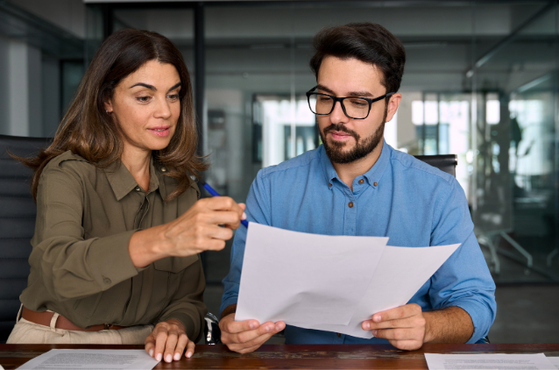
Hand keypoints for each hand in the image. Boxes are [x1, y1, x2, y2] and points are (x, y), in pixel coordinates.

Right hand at [130, 197, 245, 266]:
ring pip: (229, 233)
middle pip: (233, 217)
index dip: (237, 209)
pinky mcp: (200, 243)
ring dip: (225, 236)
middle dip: (236, 223)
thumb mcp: (201, 210)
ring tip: (216, 235)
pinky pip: (221, 245)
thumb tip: (242, 207)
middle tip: (230, 226)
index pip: (229, 202)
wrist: (167, 237)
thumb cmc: (186, 224)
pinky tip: (210, 241)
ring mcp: (201, 229)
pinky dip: (218, 245)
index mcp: (203, 204)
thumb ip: (221, 207)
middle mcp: (203, 215)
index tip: (238, 215)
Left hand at [145, 319, 194, 362]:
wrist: (171, 326)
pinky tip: (188, 355)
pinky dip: (190, 349)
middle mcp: (173, 328)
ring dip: (179, 349)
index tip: (158, 357)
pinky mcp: (188, 339)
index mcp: (162, 327)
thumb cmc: (159, 335)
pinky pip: (191, 342)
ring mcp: (181, 333)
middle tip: (167, 359)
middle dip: (170, 349)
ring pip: (182, 338)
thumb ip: (150, 346)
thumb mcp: (151, 338)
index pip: (162, 335)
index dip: (160, 346)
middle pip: (173, 337)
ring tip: (176, 358)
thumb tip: (152, 353)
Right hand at [219, 313, 284, 353]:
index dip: (244, 326)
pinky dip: (265, 338)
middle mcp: (227, 338)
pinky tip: (272, 332)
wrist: (233, 323)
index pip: (232, 327)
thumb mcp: (238, 312)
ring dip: (266, 335)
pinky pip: (255, 346)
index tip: (256, 322)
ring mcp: (234, 346)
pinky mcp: (242, 350)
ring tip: (276, 327)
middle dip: (259, 331)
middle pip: (243, 337)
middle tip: (271, 325)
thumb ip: (247, 313)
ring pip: (251, 343)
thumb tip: (264, 312)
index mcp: (224, 325)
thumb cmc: (237, 316)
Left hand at [362, 303, 425, 349]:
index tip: (374, 317)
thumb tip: (373, 316)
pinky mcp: (417, 344)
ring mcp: (419, 333)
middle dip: (378, 325)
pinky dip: (390, 341)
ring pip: (396, 335)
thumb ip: (392, 310)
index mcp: (415, 309)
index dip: (386, 315)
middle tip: (366, 325)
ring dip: (382, 333)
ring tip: (374, 331)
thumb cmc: (408, 316)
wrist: (425, 326)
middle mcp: (419, 321)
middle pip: (395, 324)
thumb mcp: (403, 308)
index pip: (399, 312)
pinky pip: (399, 344)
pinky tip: (385, 337)